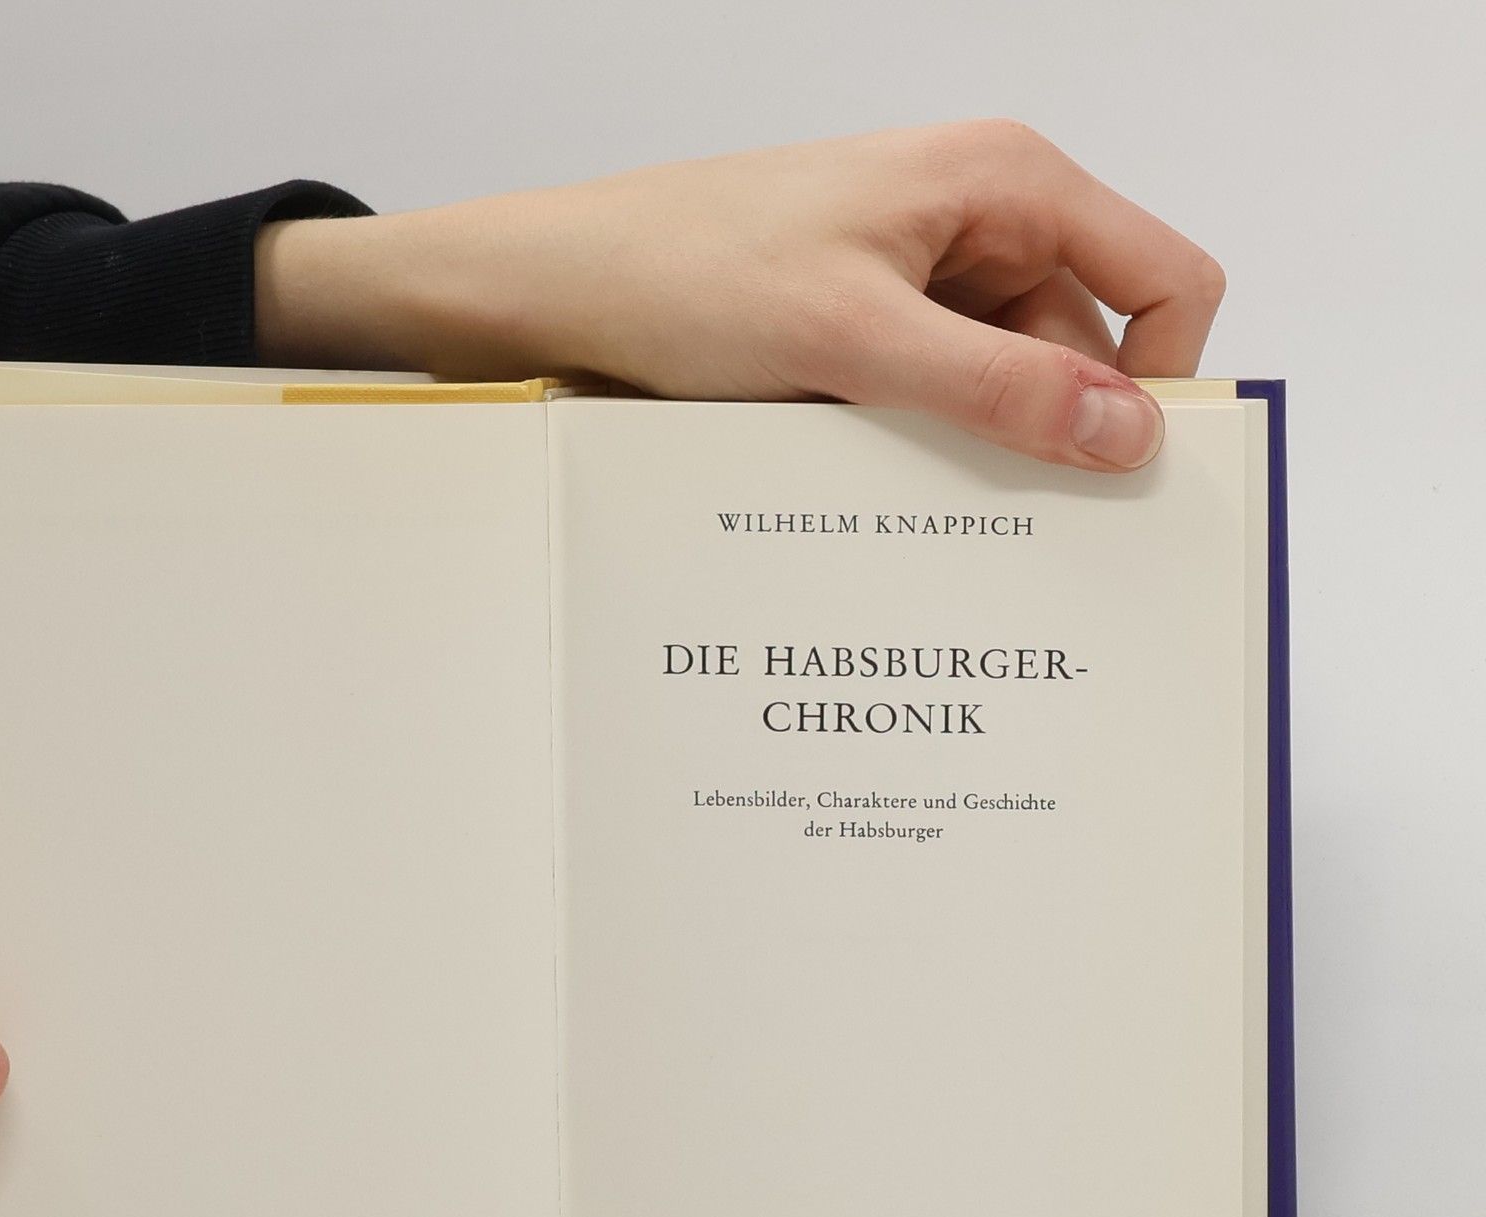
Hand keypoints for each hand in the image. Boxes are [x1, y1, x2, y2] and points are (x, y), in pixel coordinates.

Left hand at [256, 120, 1224, 471]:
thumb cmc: (687, 270)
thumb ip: (999, 386)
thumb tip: (1130, 433)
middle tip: (1005, 526)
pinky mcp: (866, 322)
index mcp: (1007, 183)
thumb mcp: (854, 338)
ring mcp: (919, 274)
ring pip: (1001, 381)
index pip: (1164, 280)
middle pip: (1082, 345)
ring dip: (970, 443)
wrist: (560, 285)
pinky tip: (866, 474)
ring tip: (901, 488)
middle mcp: (978, 220)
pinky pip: (932, 392)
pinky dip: (915, 439)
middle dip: (1051, 430)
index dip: (1162, 379)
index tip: (1122, 480)